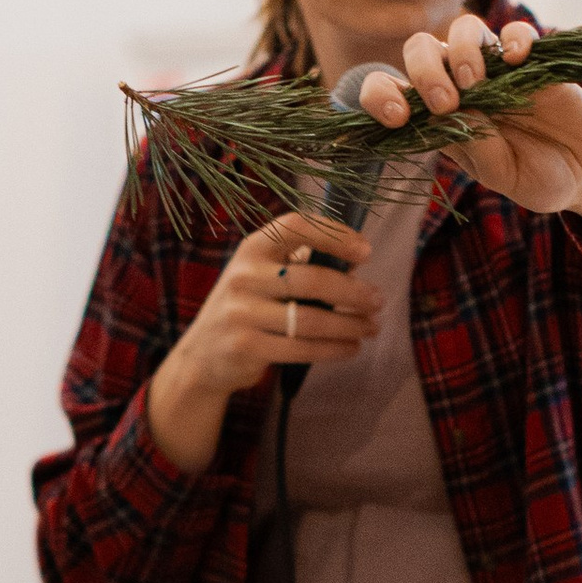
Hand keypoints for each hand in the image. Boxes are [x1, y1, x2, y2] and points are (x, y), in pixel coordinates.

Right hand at [146, 206, 381, 469]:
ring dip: (350, 324)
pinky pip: (302, 348)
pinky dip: (334, 349)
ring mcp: (241, 312)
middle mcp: (243, 275)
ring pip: (311, 318)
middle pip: (312, 279)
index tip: (365, 251)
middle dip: (354, 292)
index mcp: (252, 248)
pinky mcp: (246, 346)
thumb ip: (300, 265)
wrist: (202, 355)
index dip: (334, 234)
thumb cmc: (247, 308)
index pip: (295, 227)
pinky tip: (351, 347)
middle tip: (379, 301)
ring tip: (371, 327)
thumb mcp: (262, 276)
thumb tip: (355, 264)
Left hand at [354, 14, 581, 229]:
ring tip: (477, 82)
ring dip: (462, 51)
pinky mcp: (533, 59)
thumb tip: (450, 109)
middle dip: (424, 70)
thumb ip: (475, 143)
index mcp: (441, 118)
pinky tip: (518, 60)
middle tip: (446, 102)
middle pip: (421, 48)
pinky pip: (515, 32)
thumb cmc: (538, 177)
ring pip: (463, 30)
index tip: (397, 117)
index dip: (381, 96)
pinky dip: (513, 38)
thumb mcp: (500, 173)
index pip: (391, 91)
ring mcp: (496, 69)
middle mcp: (462, 86)